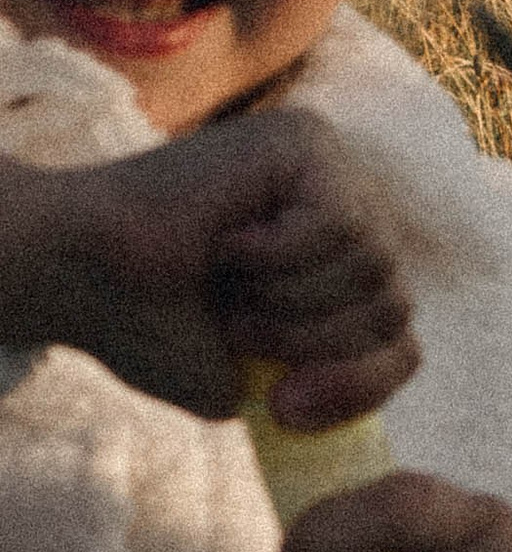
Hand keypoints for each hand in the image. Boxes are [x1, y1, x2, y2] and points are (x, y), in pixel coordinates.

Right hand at [0, 111, 414, 424]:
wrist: (74, 274)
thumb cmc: (148, 323)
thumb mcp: (251, 377)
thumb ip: (328, 376)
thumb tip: (397, 362)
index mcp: (338, 268)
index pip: (397, 338)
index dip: (357, 385)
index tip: (284, 410)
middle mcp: (345, 210)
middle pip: (394, 305)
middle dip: (313, 341)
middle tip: (236, 329)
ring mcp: (329, 168)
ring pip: (374, 266)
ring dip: (290, 299)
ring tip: (227, 283)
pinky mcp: (304, 141)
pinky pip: (339, 225)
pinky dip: (279, 254)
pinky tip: (227, 235)